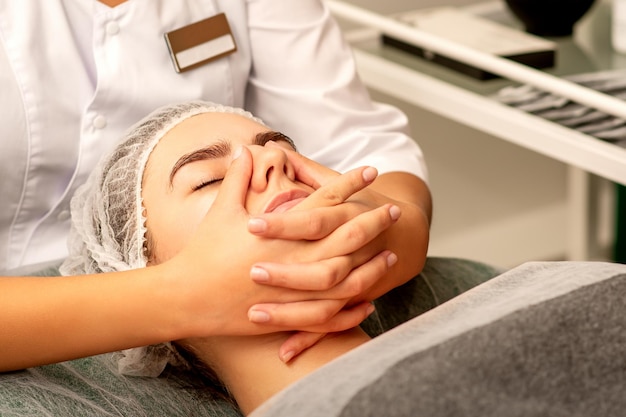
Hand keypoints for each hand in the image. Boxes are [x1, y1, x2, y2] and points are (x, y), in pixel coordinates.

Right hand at [159, 147, 397, 340]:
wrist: (186, 298)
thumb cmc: (203, 253)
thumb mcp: (221, 210)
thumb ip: (238, 178)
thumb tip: (244, 147)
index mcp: (281, 230)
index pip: (325, 201)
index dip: (350, 184)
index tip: (372, 171)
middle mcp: (295, 258)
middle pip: (346, 237)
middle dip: (373, 222)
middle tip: (394, 211)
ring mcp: (296, 290)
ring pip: (347, 277)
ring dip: (372, 265)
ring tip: (391, 254)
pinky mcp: (290, 315)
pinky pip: (332, 313)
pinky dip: (353, 308)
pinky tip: (369, 301)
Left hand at [247, 146, 430, 359]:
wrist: (402, 229)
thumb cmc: (357, 202)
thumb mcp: (333, 183)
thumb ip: (299, 167)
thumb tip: (263, 144)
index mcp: (345, 216)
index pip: (313, 218)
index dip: (284, 222)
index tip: (252, 224)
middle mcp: (351, 251)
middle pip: (321, 265)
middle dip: (287, 271)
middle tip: (253, 271)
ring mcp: (354, 279)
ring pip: (327, 300)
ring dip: (293, 311)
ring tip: (256, 313)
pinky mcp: (352, 301)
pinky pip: (332, 324)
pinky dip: (310, 338)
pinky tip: (284, 352)